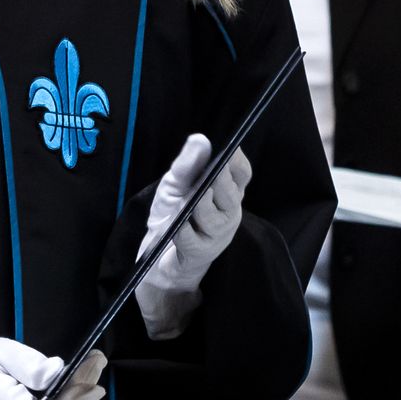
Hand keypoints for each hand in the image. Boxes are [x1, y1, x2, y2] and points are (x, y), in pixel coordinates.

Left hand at [134, 135, 252, 338]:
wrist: (157, 260)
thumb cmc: (172, 216)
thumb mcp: (175, 185)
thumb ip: (187, 164)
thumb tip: (200, 139)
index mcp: (226, 192)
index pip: (243, 173)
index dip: (237, 161)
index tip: (228, 149)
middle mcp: (229, 212)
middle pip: (231, 193)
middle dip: (217, 181)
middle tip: (206, 174)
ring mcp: (218, 235)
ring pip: (213, 216)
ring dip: (198, 206)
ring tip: (187, 202)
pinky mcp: (200, 254)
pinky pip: (192, 238)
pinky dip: (182, 230)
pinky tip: (175, 226)